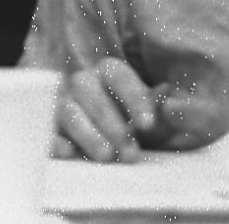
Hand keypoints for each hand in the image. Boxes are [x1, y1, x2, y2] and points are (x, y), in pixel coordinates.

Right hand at [53, 60, 228, 161]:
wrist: (134, 142)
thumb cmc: (152, 125)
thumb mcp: (173, 118)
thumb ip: (180, 112)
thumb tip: (172, 107)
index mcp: (112, 73)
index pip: (119, 77)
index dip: (132, 98)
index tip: (148, 123)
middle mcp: (85, 83)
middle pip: (89, 91)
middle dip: (110, 122)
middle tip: (129, 152)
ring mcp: (66, 104)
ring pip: (67, 109)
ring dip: (86, 133)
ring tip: (105, 156)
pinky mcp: (53, 128)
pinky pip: (48, 130)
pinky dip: (55, 140)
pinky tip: (69, 153)